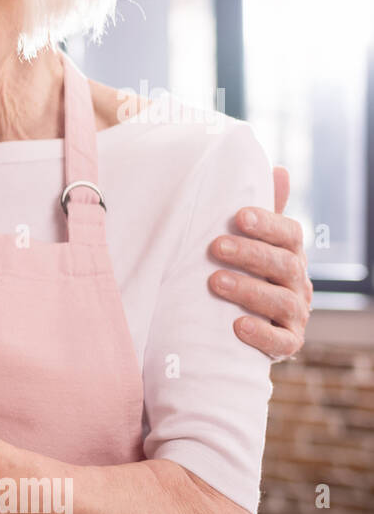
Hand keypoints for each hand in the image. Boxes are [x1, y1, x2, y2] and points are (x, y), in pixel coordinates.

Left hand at [209, 166, 311, 359]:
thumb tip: (279, 169)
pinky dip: (260, 334)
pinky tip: (237, 326)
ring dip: (249, 290)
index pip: (289, 234)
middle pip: (283, 265)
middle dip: (250, 254)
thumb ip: (263, 212)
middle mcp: (298, 282)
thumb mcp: (249, 242)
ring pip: (282, 301)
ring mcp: (295, 315)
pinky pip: (280, 342)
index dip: (267, 224)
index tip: (238, 216)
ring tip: (215, 283)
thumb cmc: (242, 273)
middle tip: (215, 247)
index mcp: (290, 253)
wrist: (234, 328)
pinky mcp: (287, 344)